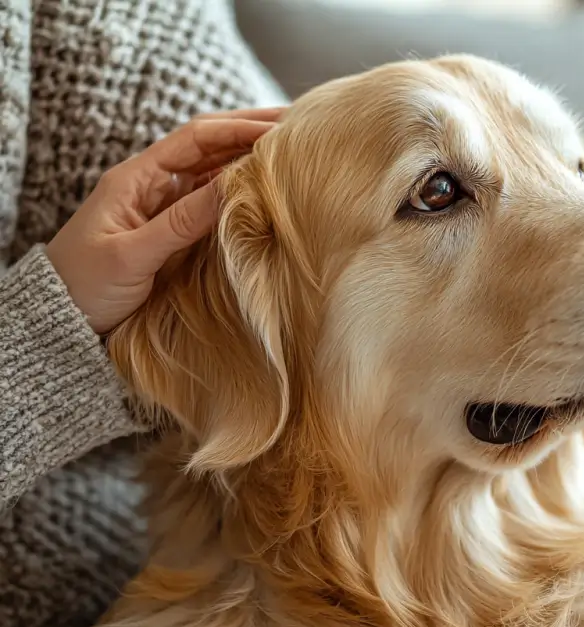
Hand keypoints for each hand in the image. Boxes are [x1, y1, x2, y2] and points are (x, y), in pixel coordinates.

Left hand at [46, 107, 284, 334]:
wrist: (61, 320)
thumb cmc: (85, 287)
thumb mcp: (132, 256)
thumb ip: (181, 223)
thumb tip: (232, 187)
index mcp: (136, 179)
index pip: (196, 139)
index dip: (239, 128)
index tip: (280, 128)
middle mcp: (152, 185)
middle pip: (209, 146)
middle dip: (251, 131)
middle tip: (298, 125)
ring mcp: (163, 207)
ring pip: (214, 172)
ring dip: (250, 158)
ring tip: (292, 151)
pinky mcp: (173, 231)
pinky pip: (213, 202)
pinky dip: (241, 190)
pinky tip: (266, 190)